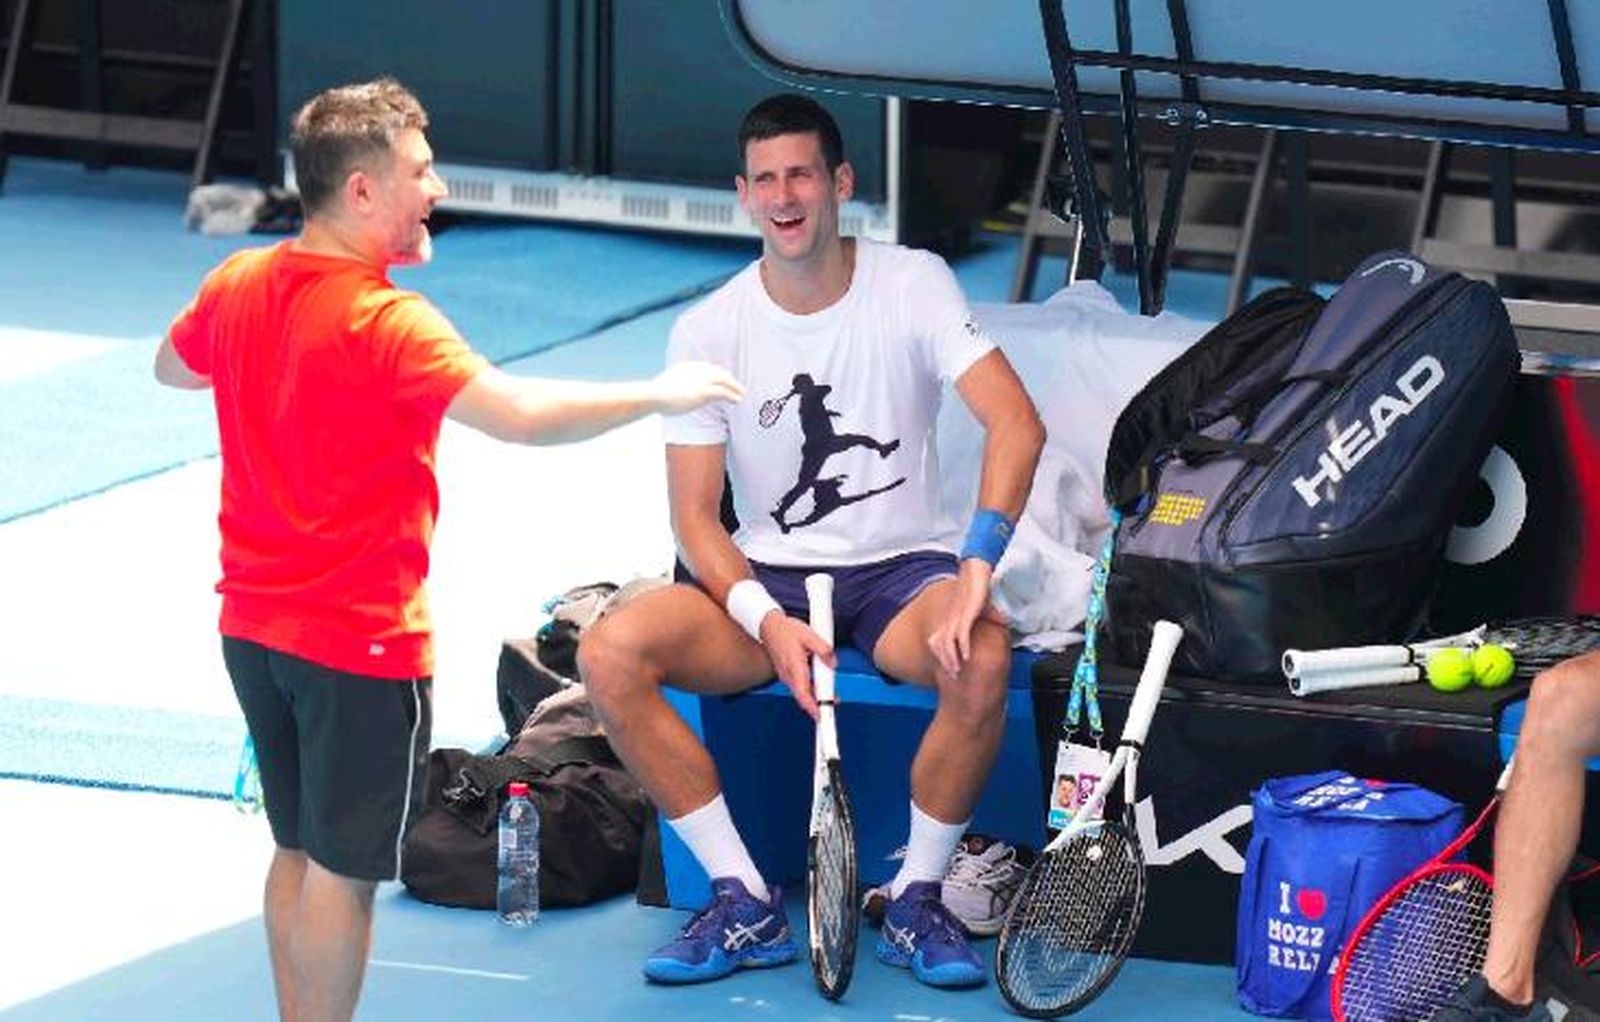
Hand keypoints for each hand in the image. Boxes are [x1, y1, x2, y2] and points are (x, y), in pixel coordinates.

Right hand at [651, 361, 743, 413]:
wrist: (653, 395)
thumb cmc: (654, 396)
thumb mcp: (664, 387)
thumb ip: (672, 388)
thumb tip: (669, 396)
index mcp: (687, 367)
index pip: (707, 368)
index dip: (717, 374)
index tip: (723, 380)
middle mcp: (696, 369)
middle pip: (718, 372)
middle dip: (728, 379)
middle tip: (737, 387)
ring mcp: (701, 380)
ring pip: (724, 381)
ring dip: (734, 387)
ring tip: (741, 393)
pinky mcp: (704, 391)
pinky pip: (723, 392)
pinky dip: (732, 395)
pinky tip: (737, 400)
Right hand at [759, 612, 834, 720]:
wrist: (768, 625)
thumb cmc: (785, 630)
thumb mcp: (808, 634)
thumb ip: (823, 649)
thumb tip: (833, 662)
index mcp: (794, 667)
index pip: (802, 693)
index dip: (812, 707)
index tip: (821, 716)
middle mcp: (788, 674)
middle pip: (803, 697)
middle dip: (817, 704)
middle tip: (832, 705)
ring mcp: (786, 675)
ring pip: (801, 692)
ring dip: (814, 696)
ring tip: (830, 696)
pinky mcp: (786, 673)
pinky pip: (799, 685)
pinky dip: (809, 689)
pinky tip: (820, 685)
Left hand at [928, 558, 994, 677]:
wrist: (975, 571)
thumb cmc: (977, 588)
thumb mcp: (984, 607)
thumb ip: (989, 617)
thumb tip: (1002, 623)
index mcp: (951, 621)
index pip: (941, 643)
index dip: (944, 657)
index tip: (950, 670)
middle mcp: (950, 621)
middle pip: (940, 647)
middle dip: (945, 663)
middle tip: (951, 678)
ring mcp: (955, 618)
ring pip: (947, 644)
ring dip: (951, 659)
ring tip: (956, 672)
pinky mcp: (964, 614)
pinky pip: (961, 634)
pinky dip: (962, 647)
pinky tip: (965, 657)